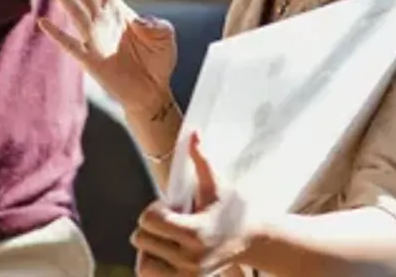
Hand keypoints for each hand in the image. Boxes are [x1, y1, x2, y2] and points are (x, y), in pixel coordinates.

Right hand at [37, 0, 176, 112]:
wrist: (152, 92)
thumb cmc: (158, 61)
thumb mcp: (164, 34)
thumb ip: (155, 23)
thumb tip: (141, 20)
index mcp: (117, 9)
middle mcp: (102, 19)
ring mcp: (93, 38)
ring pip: (73, 9)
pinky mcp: (90, 60)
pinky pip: (71, 44)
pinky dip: (58, 34)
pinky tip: (44, 22)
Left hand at [134, 134, 253, 275]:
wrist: (253, 240)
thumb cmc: (234, 209)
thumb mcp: (216, 184)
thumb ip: (201, 159)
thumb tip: (194, 133)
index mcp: (196, 232)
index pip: (150, 220)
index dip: (154, 208)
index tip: (169, 206)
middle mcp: (190, 257)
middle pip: (141, 239)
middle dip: (150, 225)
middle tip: (167, 220)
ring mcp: (187, 274)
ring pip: (143, 262)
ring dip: (148, 247)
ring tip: (164, 237)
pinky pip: (151, 275)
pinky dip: (151, 263)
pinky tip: (164, 250)